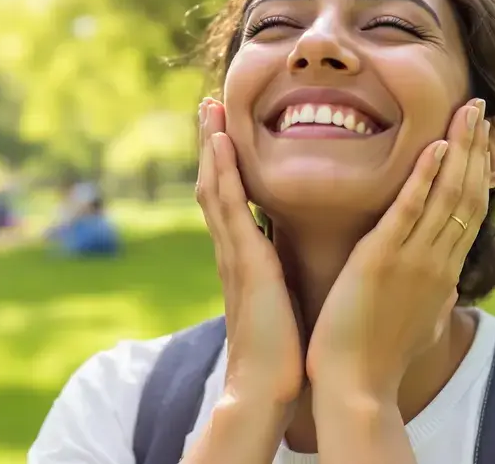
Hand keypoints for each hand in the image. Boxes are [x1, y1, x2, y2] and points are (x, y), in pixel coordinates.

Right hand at [196, 98, 304, 408]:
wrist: (262, 388)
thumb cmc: (279, 354)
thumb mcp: (279, 305)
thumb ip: (277, 280)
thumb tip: (286, 267)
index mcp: (242, 260)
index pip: (228, 201)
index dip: (224, 165)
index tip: (224, 132)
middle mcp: (230, 250)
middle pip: (214, 184)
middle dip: (211, 145)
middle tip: (208, 106)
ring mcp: (232, 252)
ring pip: (215, 186)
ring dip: (212, 145)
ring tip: (209, 109)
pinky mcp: (244, 258)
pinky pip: (230, 204)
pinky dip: (224, 169)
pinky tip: (223, 141)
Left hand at [306, 98, 491, 398]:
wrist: (356, 386)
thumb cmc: (379, 358)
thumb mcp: (421, 323)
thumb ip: (437, 299)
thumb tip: (451, 286)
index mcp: (443, 273)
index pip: (468, 211)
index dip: (477, 170)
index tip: (480, 137)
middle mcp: (437, 261)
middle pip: (466, 193)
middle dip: (475, 147)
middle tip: (479, 106)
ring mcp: (413, 259)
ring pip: (447, 195)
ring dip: (458, 148)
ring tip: (466, 110)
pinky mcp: (382, 260)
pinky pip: (409, 211)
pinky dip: (424, 178)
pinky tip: (434, 147)